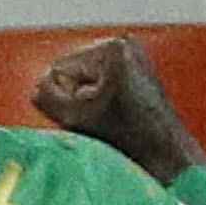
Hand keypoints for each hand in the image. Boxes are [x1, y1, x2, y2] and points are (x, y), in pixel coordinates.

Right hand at [32, 37, 205, 185]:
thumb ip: (47, 98)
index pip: (59, 70)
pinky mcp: (137, 75)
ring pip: (84, 84)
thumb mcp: (77, 118)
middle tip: (98, 122)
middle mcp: (125, 47)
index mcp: (112, 49)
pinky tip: (115, 121)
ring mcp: (134, 59)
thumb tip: (37, 89)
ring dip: (88, 107)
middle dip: (76, 101)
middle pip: (72, 75)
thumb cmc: (133, 139)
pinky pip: (100, 89)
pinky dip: (101, 107)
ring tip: (109, 123)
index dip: (64, 99)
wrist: (168, 157)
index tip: (87, 116)